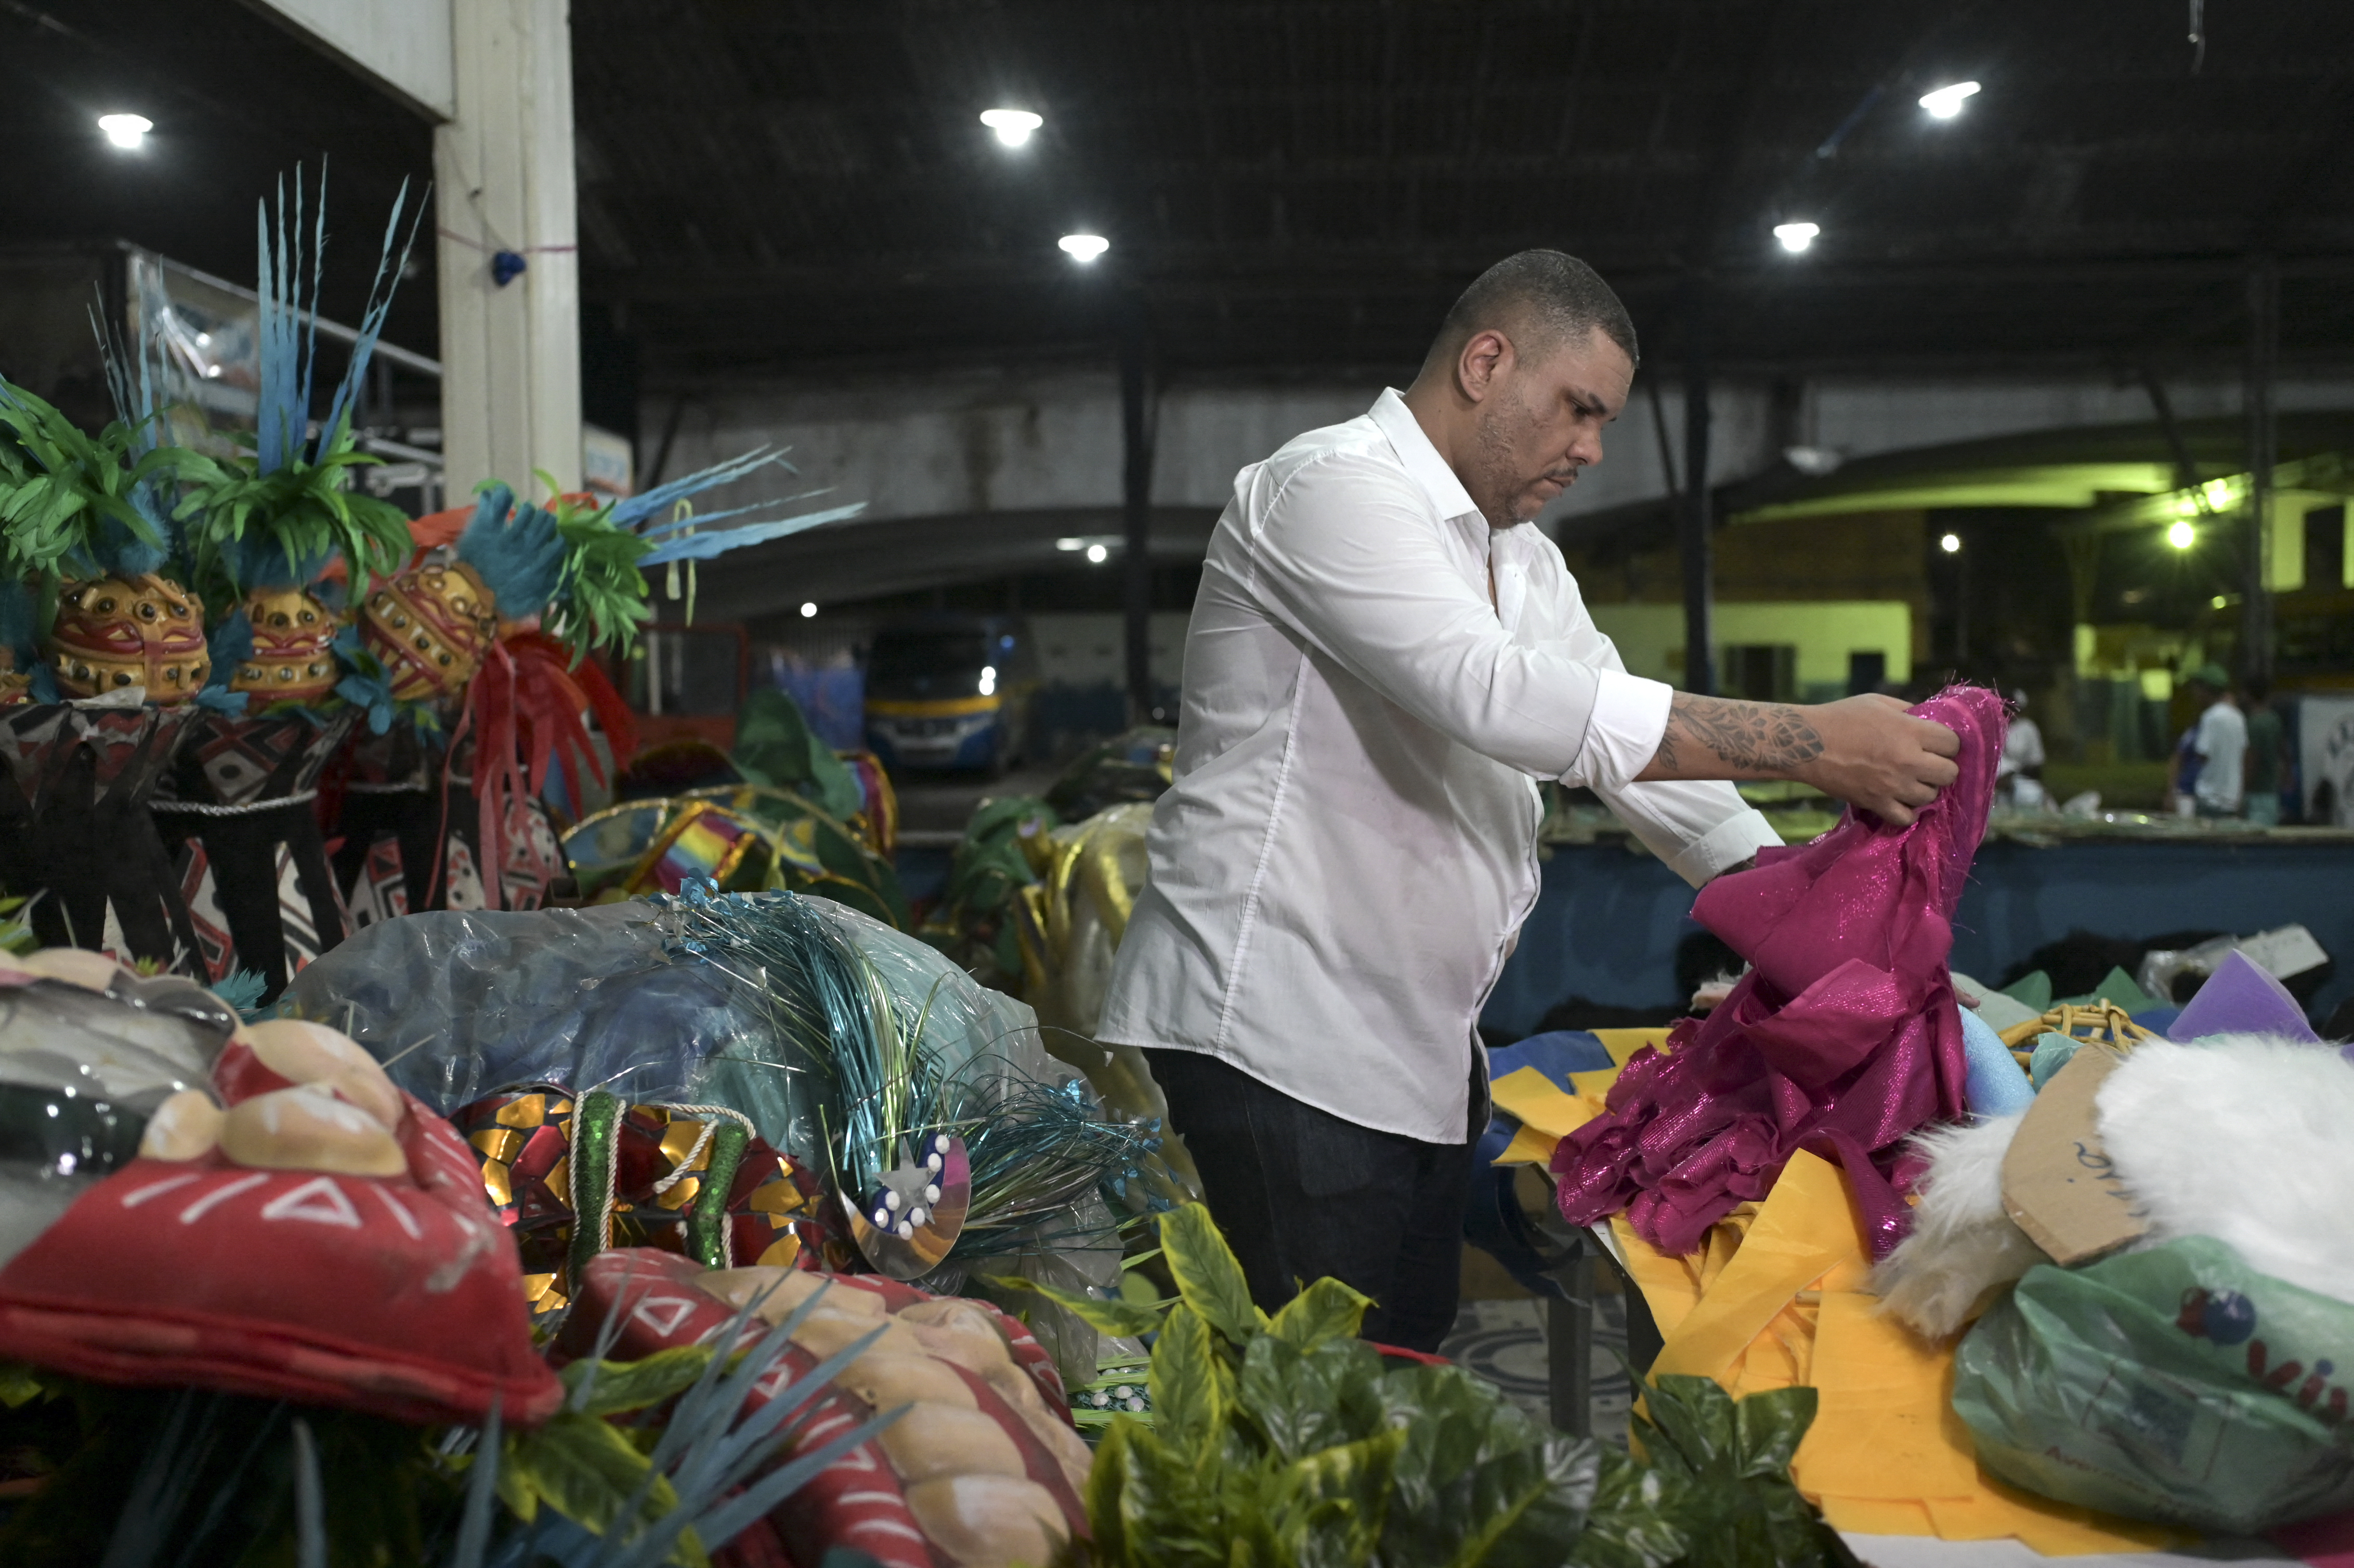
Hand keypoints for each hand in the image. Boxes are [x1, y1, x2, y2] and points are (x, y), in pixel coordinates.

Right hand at [1794, 694, 1960, 826]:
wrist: (1806, 744)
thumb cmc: (1840, 717)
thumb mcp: (1878, 703)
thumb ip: (1908, 711)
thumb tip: (1928, 721)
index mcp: (1910, 731)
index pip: (1953, 743)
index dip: (1947, 743)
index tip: (1936, 743)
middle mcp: (1908, 760)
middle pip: (1949, 773)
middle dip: (1942, 767)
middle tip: (1927, 763)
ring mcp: (1893, 785)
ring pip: (1931, 795)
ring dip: (1924, 788)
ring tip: (1911, 781)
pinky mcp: (1877, 803)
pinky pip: (1907, 817)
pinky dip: (1908, 811)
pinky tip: (1902, 801)